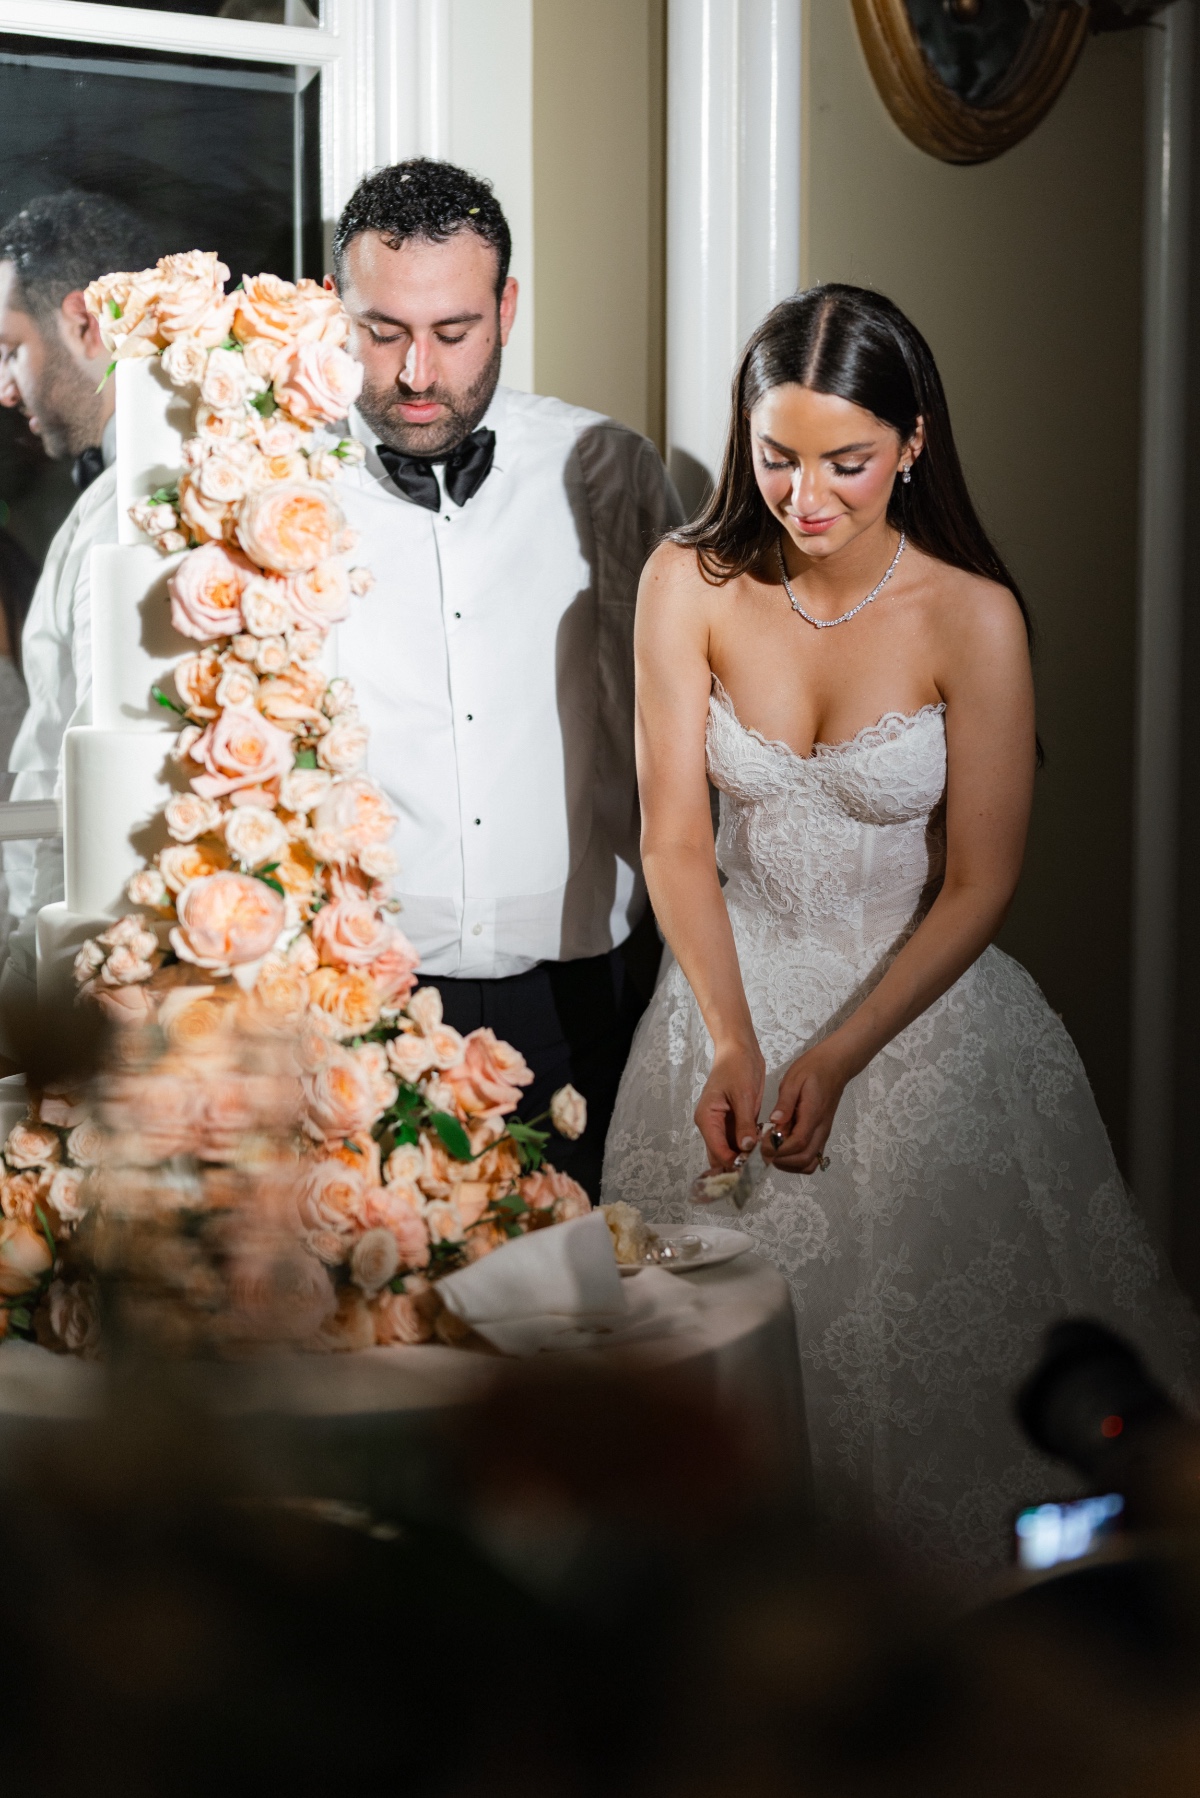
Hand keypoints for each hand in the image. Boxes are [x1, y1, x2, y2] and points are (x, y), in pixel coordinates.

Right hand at [694, 1040, 764, 1174]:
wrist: (739, 1049)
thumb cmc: (736, 1067)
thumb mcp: (742, 1094)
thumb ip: (744, 1124)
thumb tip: (746, 1148)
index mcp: (707, 1119)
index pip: (718, 1151)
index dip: (734, 1163)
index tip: (754, 1168)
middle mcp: (712, 1126)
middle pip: (720, 1156)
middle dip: (738, 1165)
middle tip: (760, 1171)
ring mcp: (723, 1125)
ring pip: (731, 1151)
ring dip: (745, 1158)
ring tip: (764, 1162)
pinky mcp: (736, 1122)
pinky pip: (740, 1142)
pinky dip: (750, 1148)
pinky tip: (764, 1151)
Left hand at [761, 1040, 848, 1174]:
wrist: (835, 1066)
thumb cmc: (812, 1070)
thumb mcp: (794, 1080)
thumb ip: (785, 1102)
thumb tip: (774, 1121)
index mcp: (813, 1115)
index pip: (798, 1143)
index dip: (777, 1149)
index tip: (760, 1144)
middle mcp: (821, 1129)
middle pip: (804, 1159)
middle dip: (781, 1160)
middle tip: (763, 1150)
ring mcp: (823, 1134)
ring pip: (809, 1163)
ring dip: (788, 1164)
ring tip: (772, 1151)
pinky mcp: (821, 1135)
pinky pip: (811, 1158)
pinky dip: (796, 1162)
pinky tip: (782, 1149)